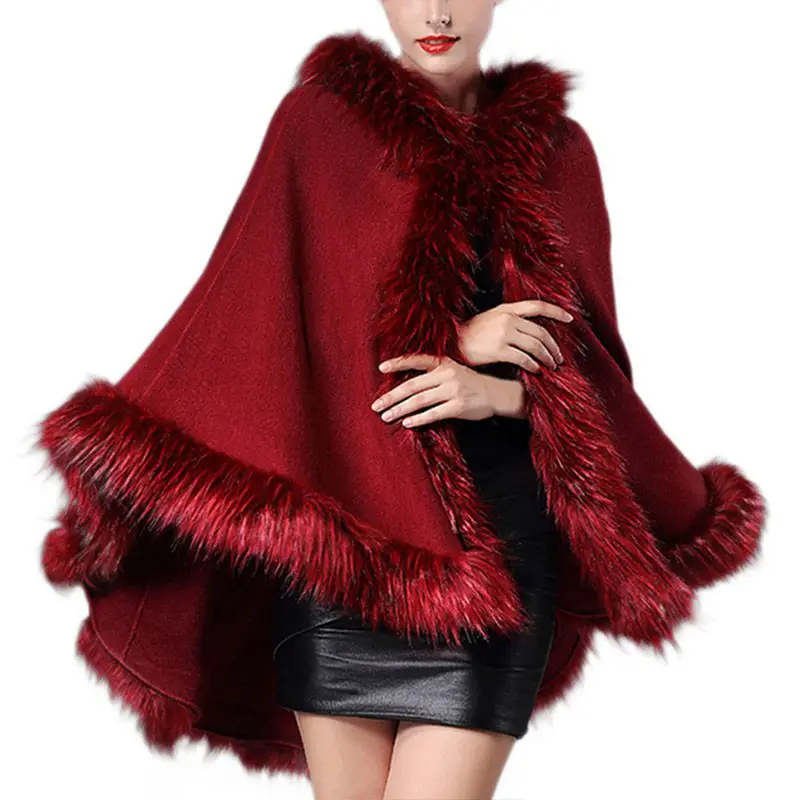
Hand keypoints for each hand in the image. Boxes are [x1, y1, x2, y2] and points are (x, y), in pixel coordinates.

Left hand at [371, 355, 494, 427]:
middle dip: (391, 396)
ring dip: (400, 409)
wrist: (497, 393)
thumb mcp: (453, 370)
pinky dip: (418, 419)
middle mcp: (446, 375)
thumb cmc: (470, 383)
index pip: (417, 360)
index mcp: (443, 363)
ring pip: (419, 401)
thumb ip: (433, 373)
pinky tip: (407, 423)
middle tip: (376, 405)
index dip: (398, 363)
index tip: (381, 368)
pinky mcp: (459, 406)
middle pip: (412, 386)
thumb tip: (405, 384)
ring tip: (386, 416)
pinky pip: (434, 414)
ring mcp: (453, 390)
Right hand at [457, 299, 573, 372]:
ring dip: (546, 358)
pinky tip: (535, 371)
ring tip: (550, 367)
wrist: (450, 344)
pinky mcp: (498, 349)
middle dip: (553, 347)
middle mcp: (507, 318)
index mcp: (506, 309)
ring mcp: (503, 333)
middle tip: (558, 359)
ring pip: (535, 346)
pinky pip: (523, 358)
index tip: (570, 319)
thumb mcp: (489, 320)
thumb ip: (508, 321)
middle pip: (541, 332)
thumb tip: (529, 331)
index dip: (557, 311)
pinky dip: (532, 365)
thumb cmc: (469, 335)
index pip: (538, 306)